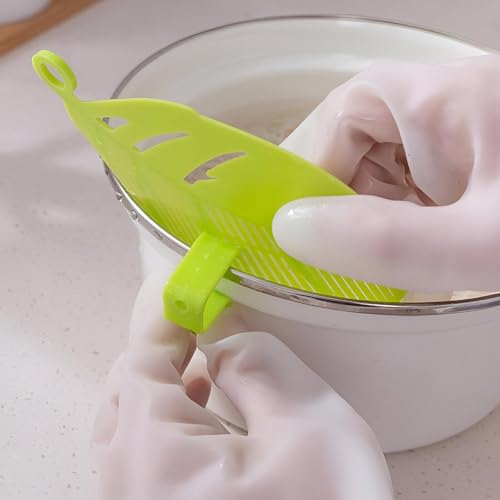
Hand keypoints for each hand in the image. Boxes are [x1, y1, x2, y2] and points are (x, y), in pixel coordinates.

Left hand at [92, 273, 393, 499]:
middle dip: (164, 349)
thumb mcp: (310, 429)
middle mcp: (127, 490)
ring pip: (134, 427)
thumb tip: (226, 337)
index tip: (193, 283)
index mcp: (150, 458)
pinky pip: (150, 459)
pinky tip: (213, 417)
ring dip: (169, 386)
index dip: (168, 312)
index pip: (142, 357)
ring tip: (210, 363)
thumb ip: (262, 363)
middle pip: (126, 391)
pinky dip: (176, 423)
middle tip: (203, 321)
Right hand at [273, 55, 499, 292]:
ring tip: (376, 257)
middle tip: (331, 253)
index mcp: (441, 99)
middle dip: (337, 198)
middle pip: (355, 139)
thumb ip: (388, 240)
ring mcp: (457, 133)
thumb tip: (290, 228)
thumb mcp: (479, 243)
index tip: (293, 229)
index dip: (307, 169)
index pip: (341, 114)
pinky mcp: (467, 161)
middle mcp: (444, 104)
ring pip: (379, 164)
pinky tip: (408, 248)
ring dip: (365, 213)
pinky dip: (394, 219)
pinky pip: (407, 182)